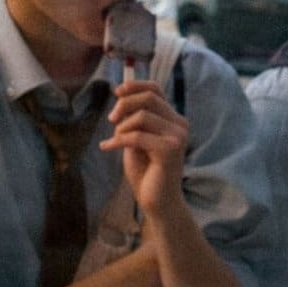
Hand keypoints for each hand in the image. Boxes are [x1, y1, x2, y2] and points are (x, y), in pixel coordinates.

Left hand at [101, 78, 189, 217]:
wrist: (157, 201)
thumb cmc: (146, 171)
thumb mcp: (136, 139)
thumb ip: (134, 120)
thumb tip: (121, 99)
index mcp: (173, 119)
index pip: (156, 90)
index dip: (135, 85)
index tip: (116, 92)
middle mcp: (179, 124)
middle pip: (148, 98)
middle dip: (124, 105)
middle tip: (111, 120)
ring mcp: (178, 136)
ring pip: (142, 116)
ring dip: (121, 128)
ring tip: (114, 141)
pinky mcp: (170, 149)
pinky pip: (137, 136)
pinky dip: (118, 141)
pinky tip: (107, 147)